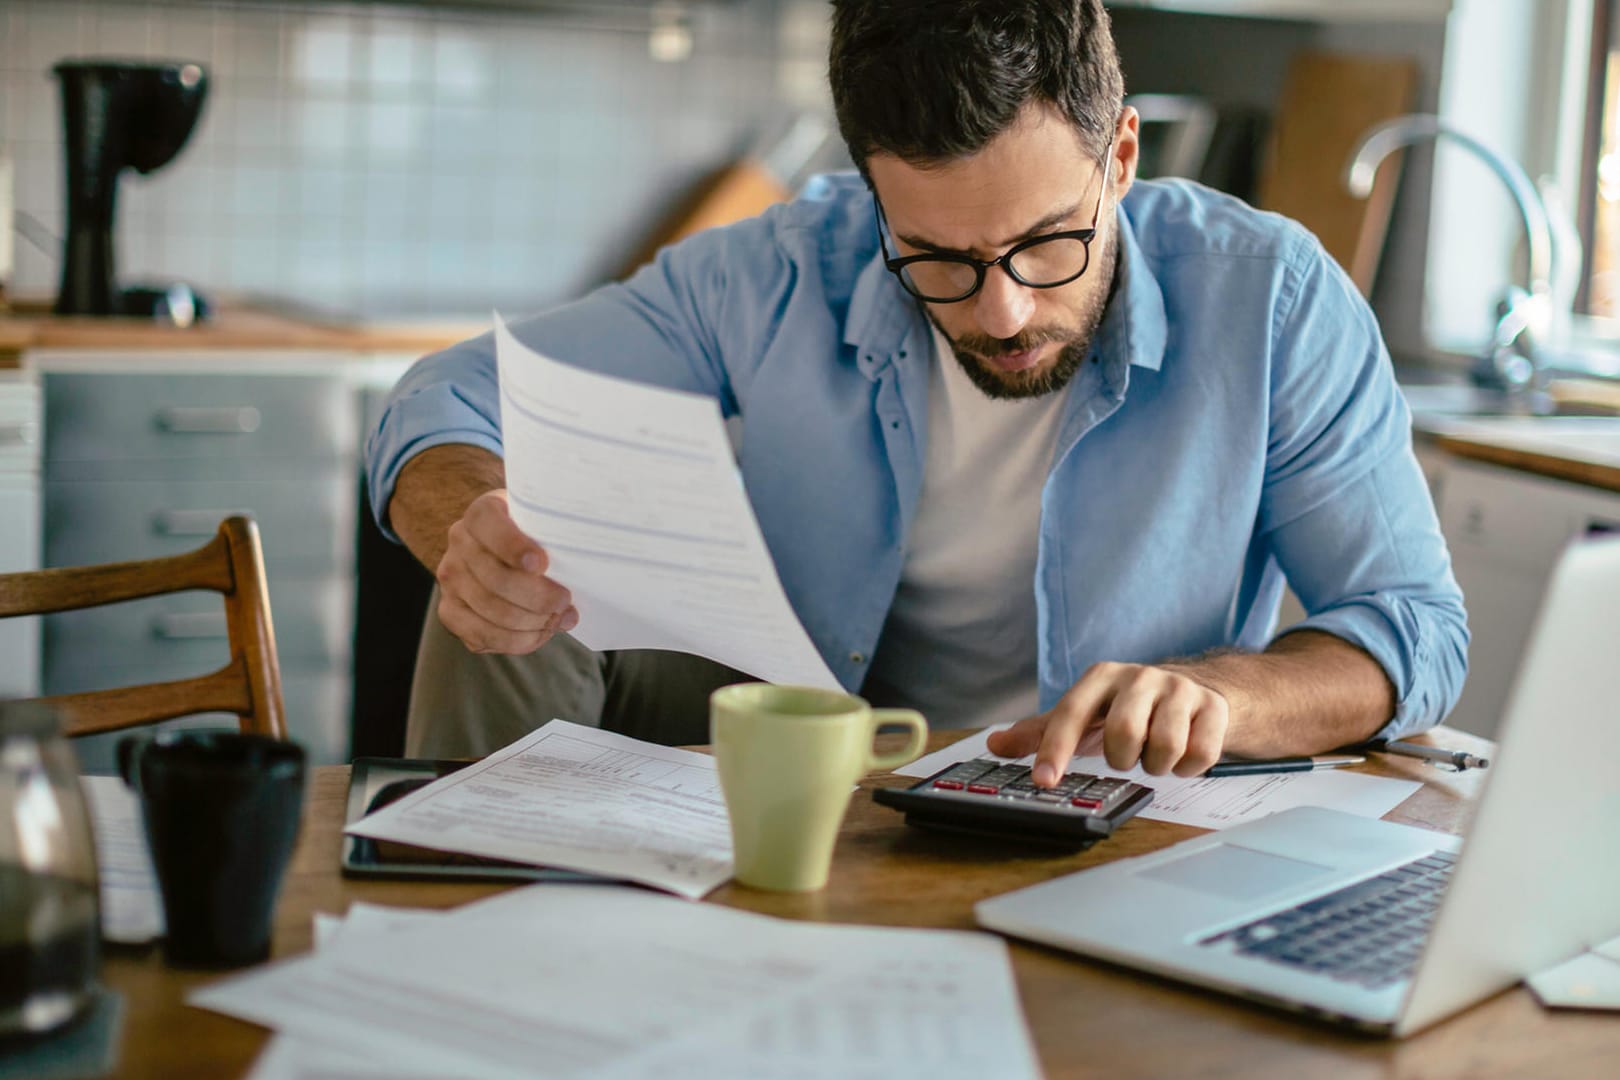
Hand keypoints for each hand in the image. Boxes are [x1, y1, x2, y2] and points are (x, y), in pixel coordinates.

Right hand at [433, 489, 578, 653]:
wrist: (506, 550)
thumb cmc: (537, 536)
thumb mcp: (545, 523)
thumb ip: (556, 535)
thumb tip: (583, 568)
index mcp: (482, 513)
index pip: (490, 526)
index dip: (514, 547)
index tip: (542, 564)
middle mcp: (459, 542)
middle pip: (496, 579)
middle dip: (537, 597)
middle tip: (565, 601)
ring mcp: (451, 578)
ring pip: (492, 611)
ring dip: (532, 622)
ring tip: (558, 619)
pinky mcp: (450, 611)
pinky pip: (482, 635)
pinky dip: (517, 641)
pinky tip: (540, 633)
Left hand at [984, 662, 1229, 784]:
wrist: (1199, 691)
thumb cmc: (1130, 708)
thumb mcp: (1085, 715)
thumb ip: (1040, 732)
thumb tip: (994, 744)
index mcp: (1102, 677)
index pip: (1071, 713)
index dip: (1055, 749)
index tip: (1043, 781)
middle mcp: (1140, 677)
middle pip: (1124, 733)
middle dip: (1123, 758)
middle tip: (1127, 756)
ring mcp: (1180, 689)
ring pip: (1165, 747)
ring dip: (1157, 765)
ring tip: (1154, 754)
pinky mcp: (1214, 706)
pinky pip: (1199, 754)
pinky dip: (1188, 768)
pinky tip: (1184, 755)